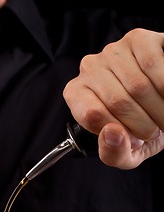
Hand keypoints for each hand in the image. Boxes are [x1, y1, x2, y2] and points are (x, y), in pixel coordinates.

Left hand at [63, 28, 163, 167]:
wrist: (163, 108)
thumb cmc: (139, 130)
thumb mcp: (125, 153)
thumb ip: (113, 153)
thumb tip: (112, 133)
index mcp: (77, 95)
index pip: (92, 115)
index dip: (119, 132)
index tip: (135, 140)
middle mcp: (89, 69)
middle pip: (118, 102)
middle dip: (144, 124)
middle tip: (154, 130)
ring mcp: (113, 51)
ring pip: (138, 85)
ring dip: (159, 109)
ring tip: (162, 116)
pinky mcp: (138, 39)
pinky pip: (154, 66)